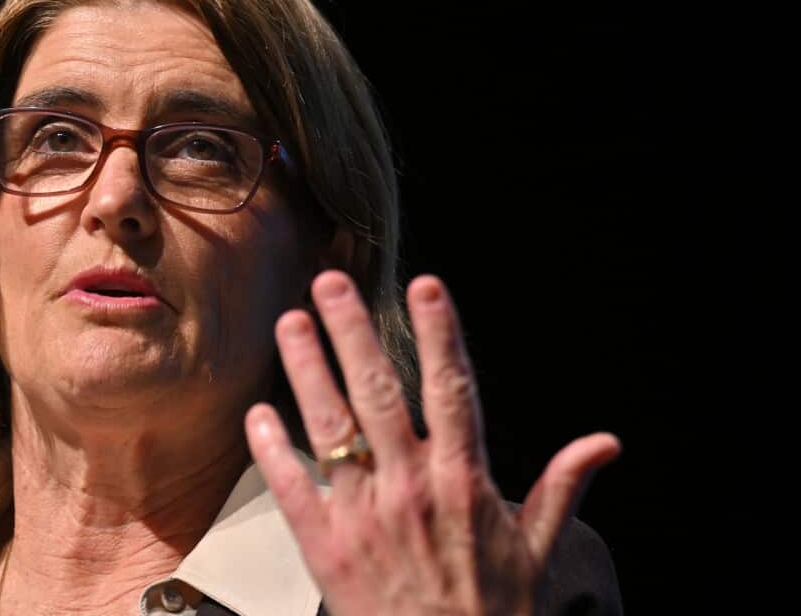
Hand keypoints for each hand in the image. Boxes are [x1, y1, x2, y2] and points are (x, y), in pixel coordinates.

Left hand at [245, 271, 620, 615]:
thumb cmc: (491, 612)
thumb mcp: (536, 550)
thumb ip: (561, 488)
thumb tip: (605, 443)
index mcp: (464, 481)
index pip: (452, 389)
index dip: (439, 334)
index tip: (426, 286)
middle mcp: (411, 488)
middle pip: (378, 392)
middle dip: (353, 331)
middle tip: (331, 283)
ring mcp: (364, 515)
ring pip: (330, 427)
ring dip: (307, 370)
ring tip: (290, 322)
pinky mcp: (325, 547)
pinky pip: (291, 488)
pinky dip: (272, 448)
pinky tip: (259, 412)